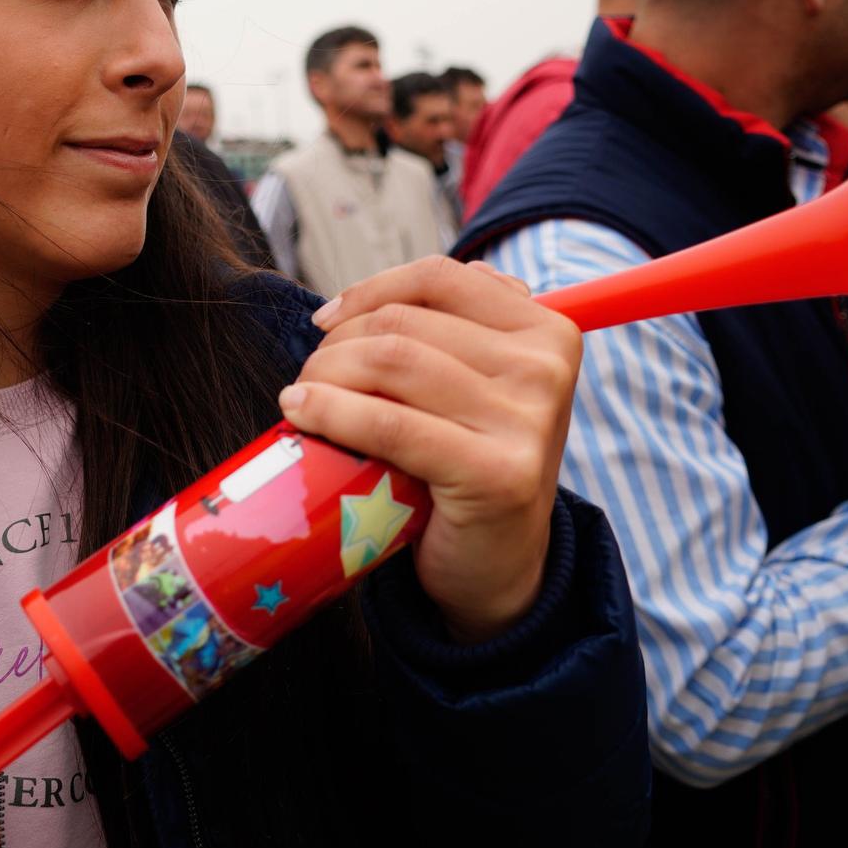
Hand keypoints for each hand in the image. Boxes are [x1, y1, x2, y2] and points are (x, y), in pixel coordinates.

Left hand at [282, 256, 581, 642]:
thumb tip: (376, 296)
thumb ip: (457, 332)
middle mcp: (546, 368)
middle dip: (337, 345)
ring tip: (300, 398)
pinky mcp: (495, 474)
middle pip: (405, 323)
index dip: (369, 291)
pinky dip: (333, 412)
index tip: (327, 321)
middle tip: (308, 378)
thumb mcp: (481, 390)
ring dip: (325, 374)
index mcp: (547, 332)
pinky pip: (391, 424)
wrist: (498, 569)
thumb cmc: (471, 468)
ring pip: (391, 361)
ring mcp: (527, 421)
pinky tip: (301, 414)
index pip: (440, 278)